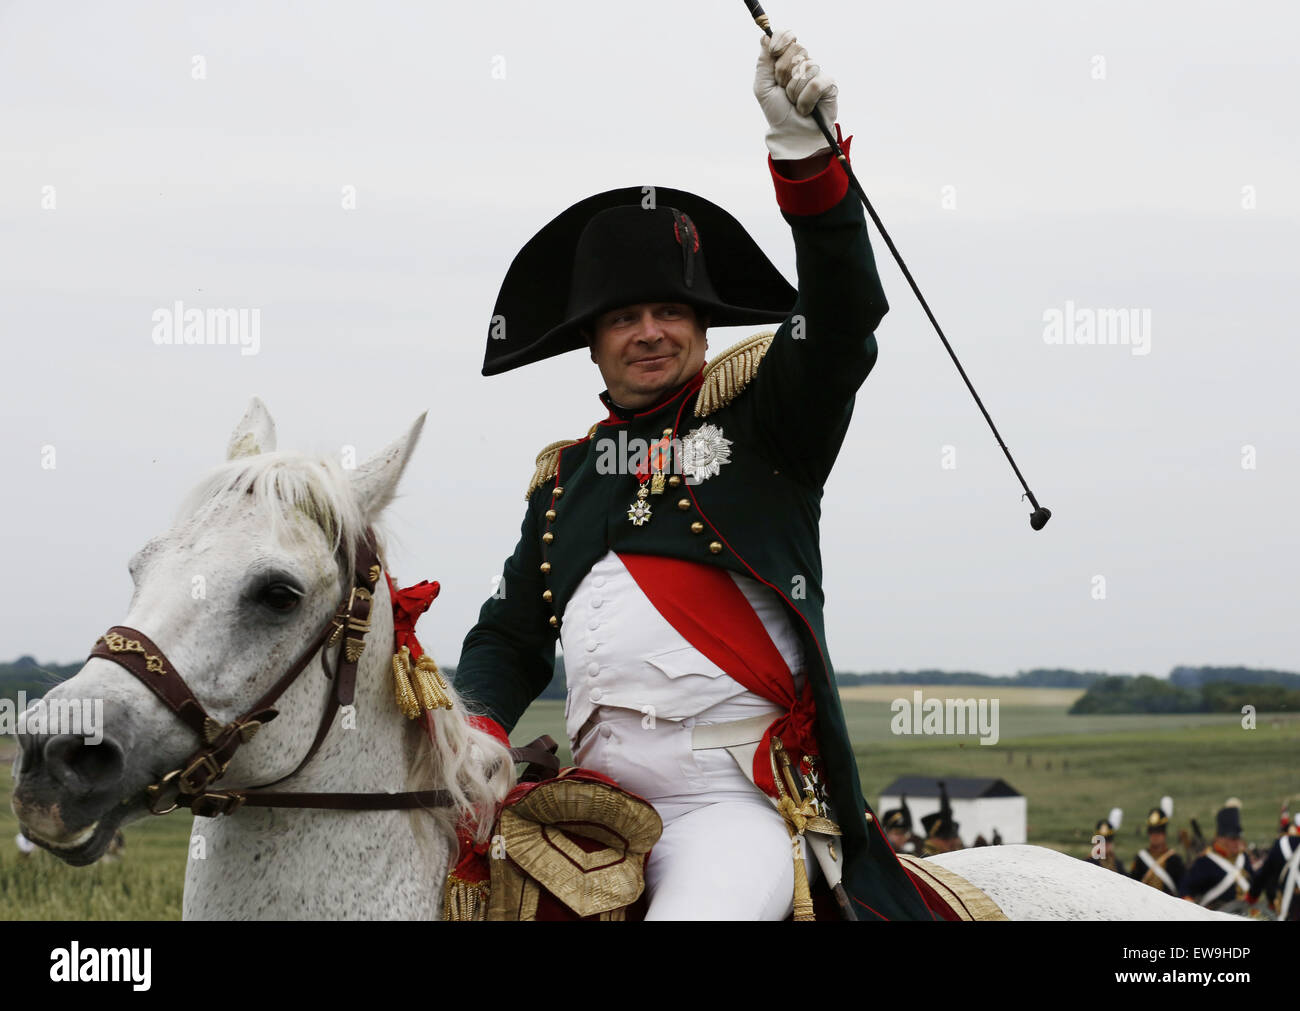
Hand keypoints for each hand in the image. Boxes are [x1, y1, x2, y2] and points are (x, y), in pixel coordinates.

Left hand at [753, 28, 838, 160]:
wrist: (792, 134)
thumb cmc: (778, 112)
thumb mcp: (763, 87)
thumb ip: (763, 62)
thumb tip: (765, 36)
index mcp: (787, 60)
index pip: (786, 36)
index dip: (781, 41)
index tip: (774, 53)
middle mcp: (803, 63)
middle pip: (796, 49)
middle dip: (784, 74)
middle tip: (783, 90)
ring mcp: (817, 72)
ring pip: (806, 68)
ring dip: (794, 91)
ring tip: (794, 102)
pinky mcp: (829, 84)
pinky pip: (816, 83)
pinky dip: (806, 99)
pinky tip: (806, 108)